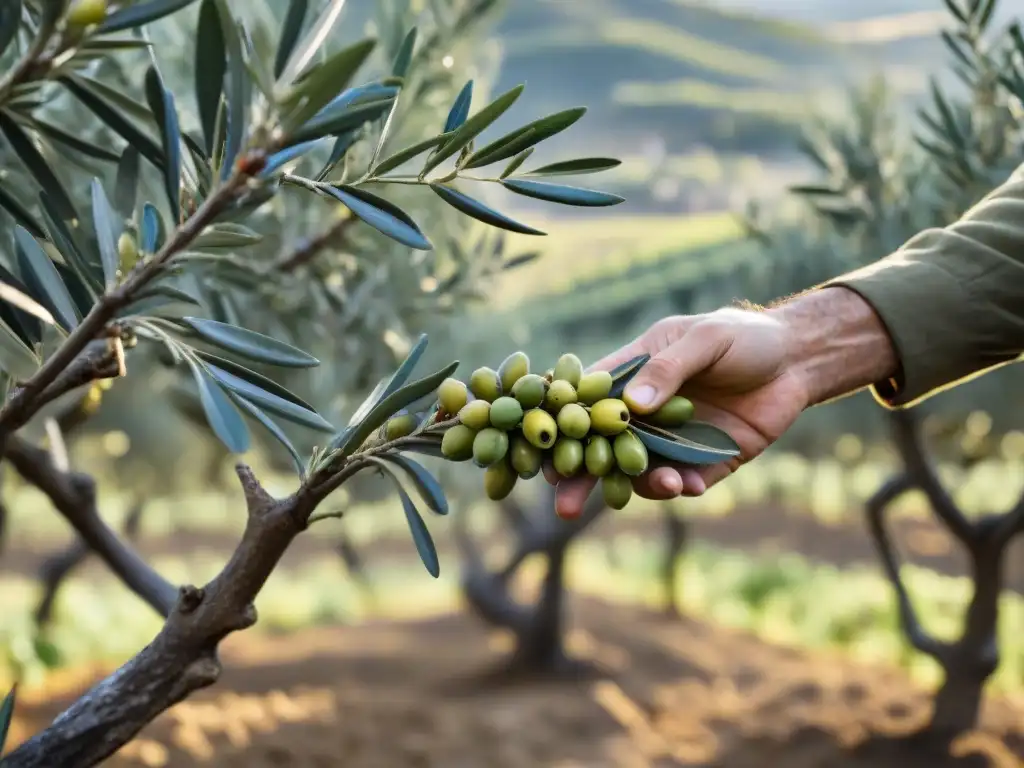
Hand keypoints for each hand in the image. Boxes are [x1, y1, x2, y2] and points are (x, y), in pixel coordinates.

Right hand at [543, 307, 810, 517]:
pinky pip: (688, 481)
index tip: (545, 456)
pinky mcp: (708, 461)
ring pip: (642, 472)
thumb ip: (669, 368)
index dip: (564, 429)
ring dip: (642, 484)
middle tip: (565, 507)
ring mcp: (676, 440)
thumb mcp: (705, 339)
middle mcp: (648, 411)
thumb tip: (633, 403)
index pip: (588, 404)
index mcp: (635, 373)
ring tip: (663, 483)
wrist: (799, 360)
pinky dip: (684, 486)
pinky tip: (690, 484)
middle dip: (583, 478)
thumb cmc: (744, 337)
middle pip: (604, 448)